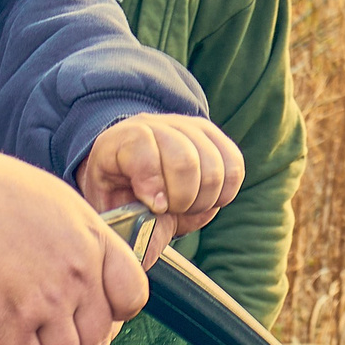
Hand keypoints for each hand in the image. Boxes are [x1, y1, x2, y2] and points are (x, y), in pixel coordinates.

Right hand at [0, 130, 145, 344]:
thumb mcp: (56, 202)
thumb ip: (83, 242)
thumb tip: (91, 279)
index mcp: (94, 241)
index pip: (132, 298)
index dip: (115, 312)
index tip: (94, 310)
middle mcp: (77, 274)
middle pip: (99, 338)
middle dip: (79, 341)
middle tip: (53, 330)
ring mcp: (43, 300)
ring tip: (29, 334)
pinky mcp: (5, 321)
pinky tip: (2, 332)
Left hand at [77, 113, 243, 238]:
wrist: (140, 187)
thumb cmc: (123, 203)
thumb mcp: (109, 212)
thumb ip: (124, 218)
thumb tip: (154, 212)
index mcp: (120, 141)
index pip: (142, 145)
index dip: (152, 181)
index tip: (155, 207)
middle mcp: (156, 126)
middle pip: (185, 160)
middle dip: (183, 198)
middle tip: (172, 211)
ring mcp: (188, 128)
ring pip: (214, 166)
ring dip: (203, 199)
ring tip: (187, 207)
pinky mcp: (215, 138)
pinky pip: (234, 166)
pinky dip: (225, 192)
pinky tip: (207, 200)